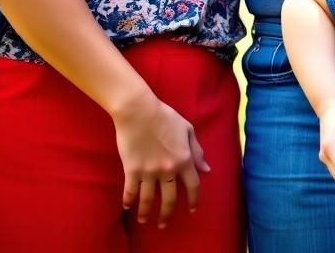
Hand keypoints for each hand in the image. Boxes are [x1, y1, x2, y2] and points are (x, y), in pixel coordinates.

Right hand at [114, 95, 210, 226]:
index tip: (192, 210)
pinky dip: (128, 201)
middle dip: (167, 214)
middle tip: (164, 223)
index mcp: (184, 159)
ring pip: (149, 200)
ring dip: (146, 212)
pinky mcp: (132, 170)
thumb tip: (206, 169)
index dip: (194, 200)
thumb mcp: (187, 130)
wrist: (140, 111)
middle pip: (170, 199)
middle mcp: (168, 169)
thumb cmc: (165, 116)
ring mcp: (149, 172)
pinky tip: (128, 207)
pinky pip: (130, 192)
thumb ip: (197, 151)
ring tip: (144, 220)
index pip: (193, 186)